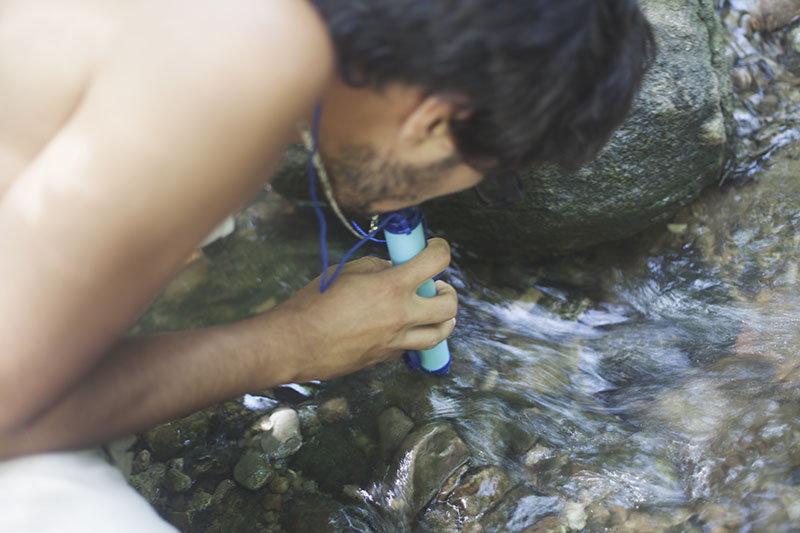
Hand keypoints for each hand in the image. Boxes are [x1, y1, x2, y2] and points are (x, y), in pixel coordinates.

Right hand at [267, 238, 457, 382]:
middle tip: (436, 285)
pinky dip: (415, 334)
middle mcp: (401, 315)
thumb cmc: (314, 304)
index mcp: (391, 287)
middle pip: (449, 304)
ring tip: (434, 310)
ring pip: (440, 333)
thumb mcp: (346, 272)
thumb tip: (395, 268)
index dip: (441, 249)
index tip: (436, 248)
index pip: (436, 262)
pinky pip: (413, 346)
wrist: (295, 344)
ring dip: (443, 319)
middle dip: (447, 290)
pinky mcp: (386, 357)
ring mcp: (396, 340)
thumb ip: (377, 267)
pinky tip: (403, 326)